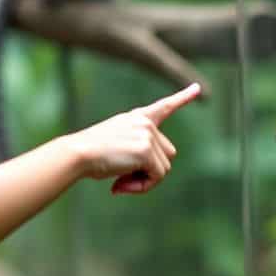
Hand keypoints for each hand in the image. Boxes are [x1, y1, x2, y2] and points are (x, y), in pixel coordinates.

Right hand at [67, 83, 199, 193]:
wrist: (77, 154)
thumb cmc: (89, 155)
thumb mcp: (114, 144)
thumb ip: (138, 149)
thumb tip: (156, 171)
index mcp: (136, 118)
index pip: (164, 107)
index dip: (182, 98)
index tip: (197, 88)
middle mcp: (145, 123)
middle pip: (167, 155)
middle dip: (150, 171)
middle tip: (124, 180)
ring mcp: (148, 135)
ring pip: (163, 169)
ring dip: (145, 181)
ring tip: (120, 182)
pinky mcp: (146, 151)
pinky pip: (156, 177)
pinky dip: (142, 187)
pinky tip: (119, 185)